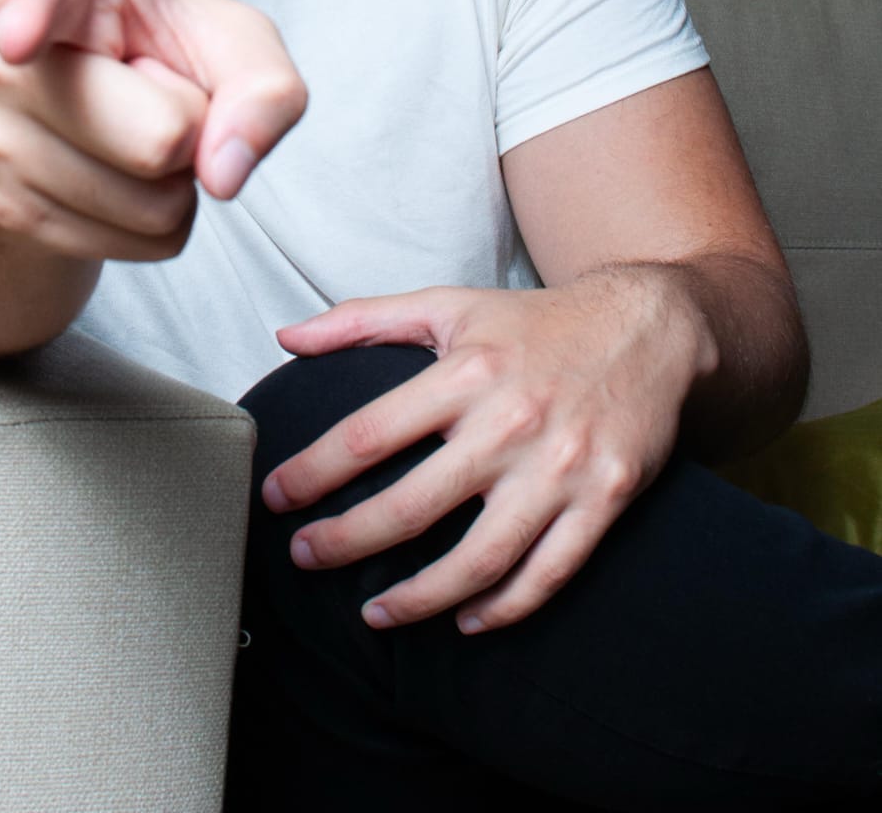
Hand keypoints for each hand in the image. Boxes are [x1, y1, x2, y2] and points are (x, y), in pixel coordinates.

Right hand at [0, 0, 306, 259]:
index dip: (26, 12)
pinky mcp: (8, 209)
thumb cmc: (156, 52)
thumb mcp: (230, 39)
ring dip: (175, 180)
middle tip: (154, 93)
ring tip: (131, 129)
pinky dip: (158, 220)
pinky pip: (142, 243)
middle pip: (158, 137)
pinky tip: (120, 173)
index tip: (17, 39)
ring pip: (154, 205)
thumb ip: (264, 84)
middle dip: (194, 128)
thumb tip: (224, 173)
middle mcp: (0, 56)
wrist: (82, 111)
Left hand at [263, 274, 705, 633]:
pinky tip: (464, 620)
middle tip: (305, 558)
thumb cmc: (535, 322)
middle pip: (412, 506)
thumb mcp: (448, 304)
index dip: (314, 473)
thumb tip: (288, 338)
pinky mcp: (604, 501)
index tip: (276, 498)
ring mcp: (560, 468)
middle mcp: (510, 423)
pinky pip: (547, 574)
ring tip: (375, 613)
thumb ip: (363, 320)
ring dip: (419, 599)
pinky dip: (503, 608)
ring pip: (479, 559)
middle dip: (346, 542)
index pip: (369, 435)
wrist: (648, 328)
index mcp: (466, 372)